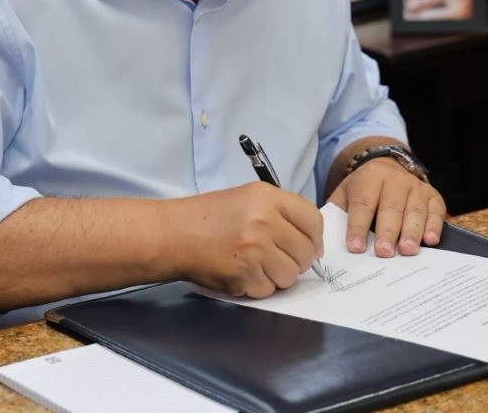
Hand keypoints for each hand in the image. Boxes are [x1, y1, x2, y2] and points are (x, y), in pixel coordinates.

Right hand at [163, 182, 322, 298]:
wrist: (174, 234)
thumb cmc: (210, 216)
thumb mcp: (248, 198)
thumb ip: (283, 214)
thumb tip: (314, 245)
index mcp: (268, 198)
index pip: (313, 221)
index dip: (314, 237)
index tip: (308, 244)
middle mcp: (264, 222)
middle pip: (306, 252)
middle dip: (296, 260)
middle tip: (277, 257)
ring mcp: (254, 251)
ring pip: (290, 276)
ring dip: (277, 275)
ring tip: (256, 264)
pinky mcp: (243, 276)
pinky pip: (268, 290)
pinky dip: (258, 286)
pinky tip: (242, 272)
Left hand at [328, 158, 445, 256]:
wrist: (387, 167)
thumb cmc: (364, 190)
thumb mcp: (346, 194)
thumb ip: (338, 214)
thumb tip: (329, 242)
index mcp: (369, 177)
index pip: (363, 204)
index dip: (358, 227)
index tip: (355, 248)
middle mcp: (395, 179)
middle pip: (391, 208)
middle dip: (387, 231)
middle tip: (384, 252)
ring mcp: (415, 186)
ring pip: (414, 210)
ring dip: (411, 232)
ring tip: (407, 250)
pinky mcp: (432, 195)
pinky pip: (435, 210)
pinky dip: (434, 226)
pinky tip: (429, 240)